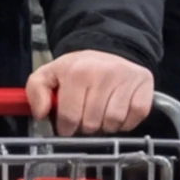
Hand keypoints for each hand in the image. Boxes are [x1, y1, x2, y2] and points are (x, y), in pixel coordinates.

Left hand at [39, 50, 155, 136]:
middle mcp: (104, 74)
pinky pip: (133, 121)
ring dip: (105, 126)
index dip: (65, 128)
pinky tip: (117, 112)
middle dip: (85, 126)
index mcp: (78, 72)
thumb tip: (40, 113)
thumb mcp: (50, 73)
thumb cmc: (78, 69)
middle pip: (91, 124)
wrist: (110, 52)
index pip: (69, 117)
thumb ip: (36, 91)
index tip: (66, 125)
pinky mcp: (144, 88)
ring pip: (113, 124)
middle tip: (85, 116)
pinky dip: (125, 124)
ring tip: (101, 113)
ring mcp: (127, 81)